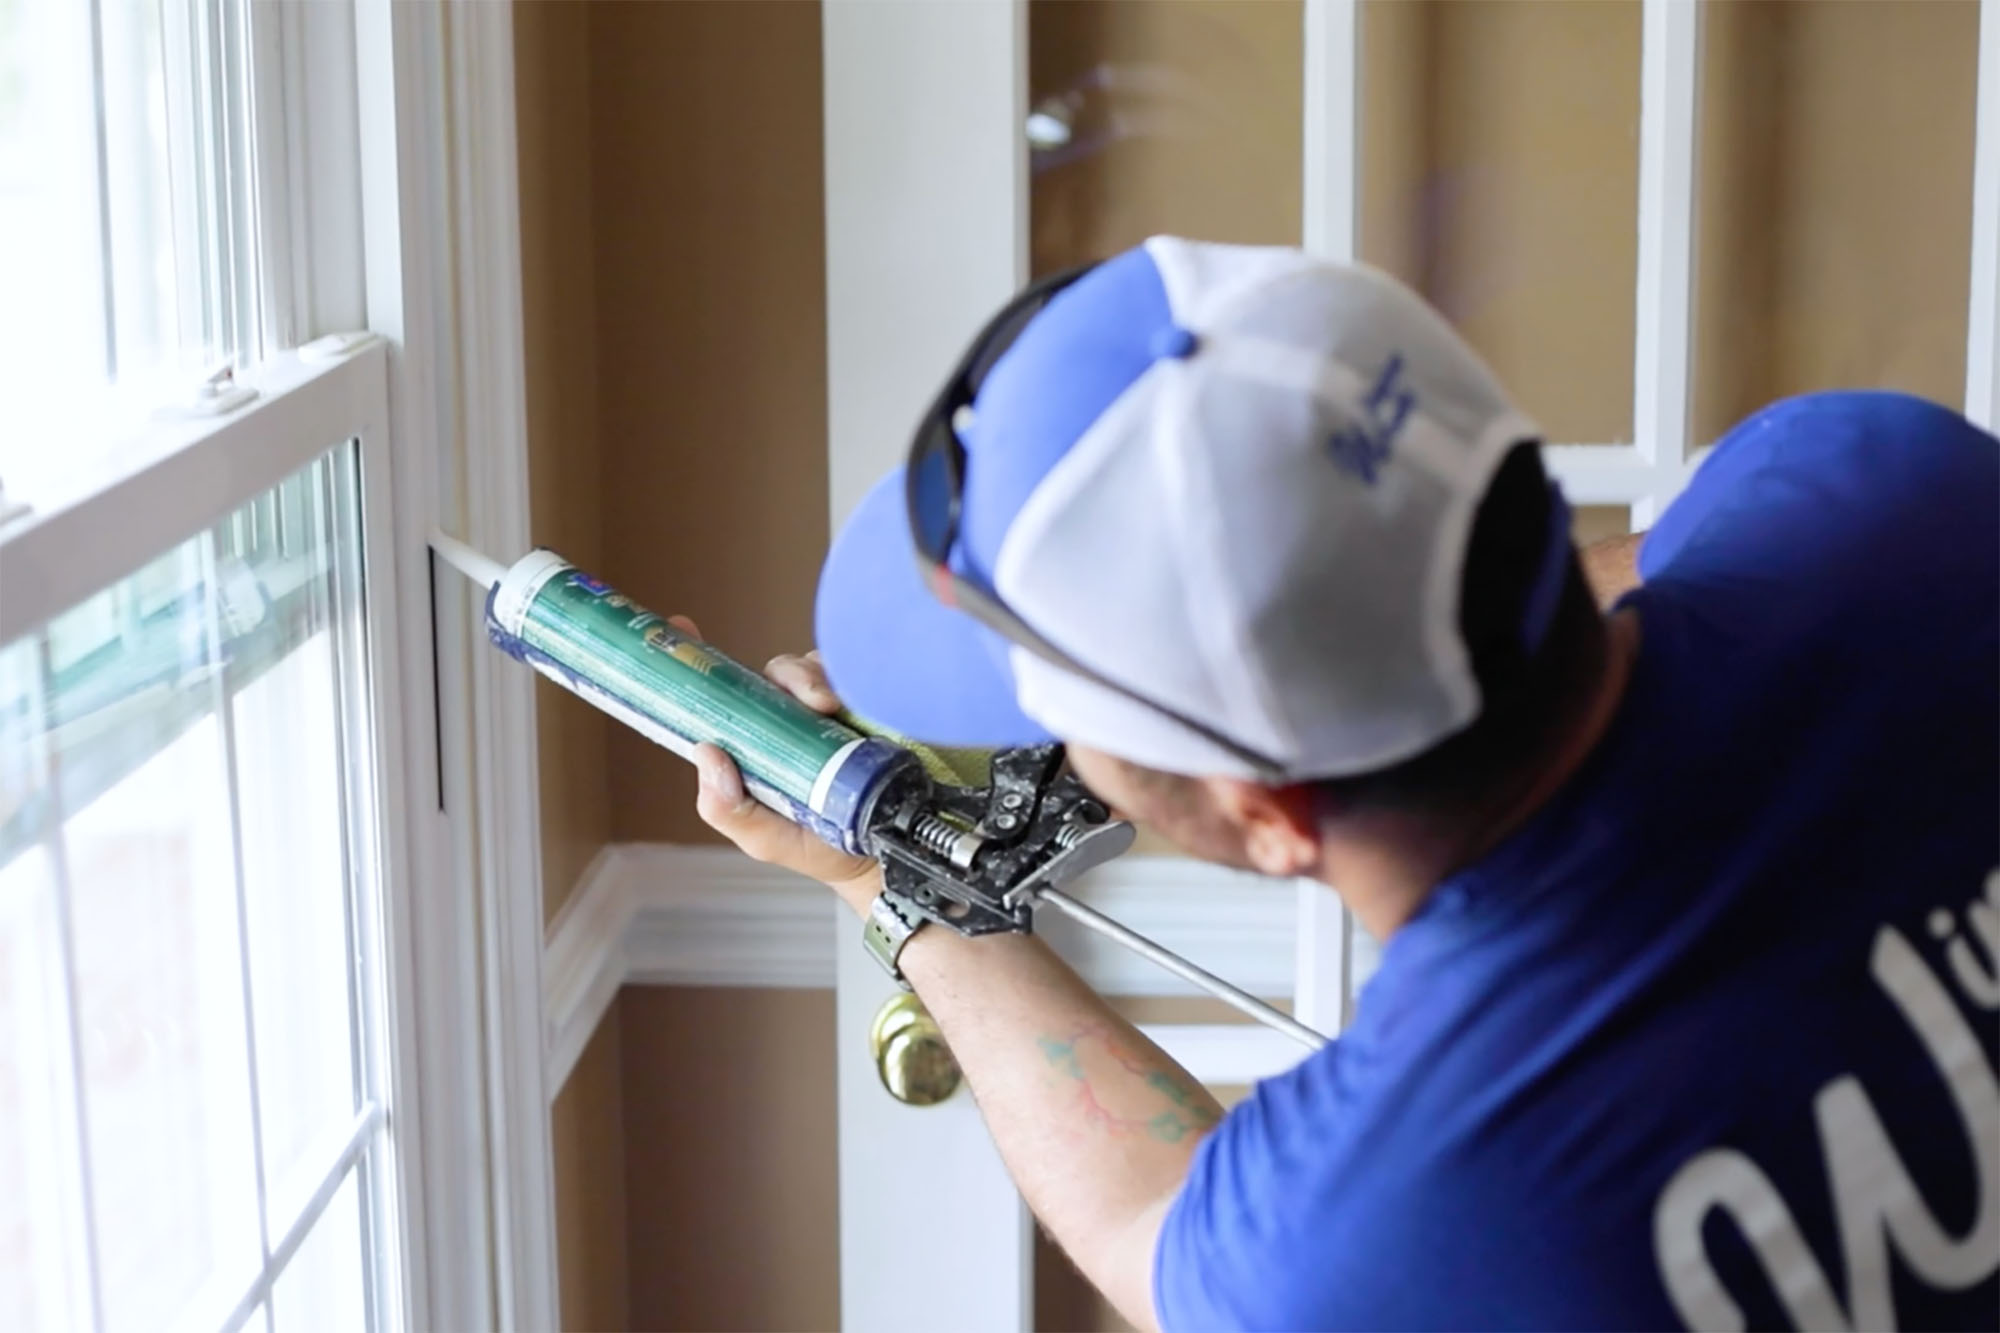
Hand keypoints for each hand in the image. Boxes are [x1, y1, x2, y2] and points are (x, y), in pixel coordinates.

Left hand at [672, 616, 881, 904]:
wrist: (884, 856)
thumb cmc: (819, 846)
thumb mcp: (763, 839)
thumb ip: (727, 809)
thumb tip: (706, 754)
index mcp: (752, 747)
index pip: (721, 699)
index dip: (700, 664)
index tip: (681, 629)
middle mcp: (784, 722)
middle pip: (769, 677)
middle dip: (786, 676)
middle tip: (808, 698)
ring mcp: (822, 713)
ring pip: (809, 670)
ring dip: (816, 680)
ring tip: (831, 707)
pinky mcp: (861, 707)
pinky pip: (849, 673)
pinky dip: (849, 679)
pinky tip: (854, 705)